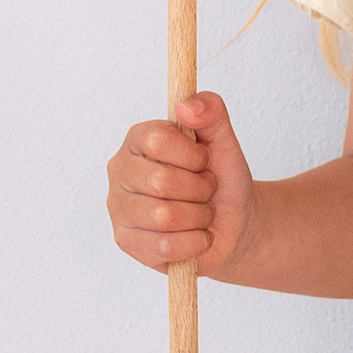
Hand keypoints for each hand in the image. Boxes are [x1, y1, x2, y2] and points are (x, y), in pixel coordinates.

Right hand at [106, 92, 255, 278]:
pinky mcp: (126, 242)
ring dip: (199, 216)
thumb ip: (211, 111)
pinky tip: (197, 235)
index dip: (192, 155)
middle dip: (200, 189)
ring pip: (163, 216)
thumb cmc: (222, 179)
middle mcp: (120, 171)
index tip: (203, 161)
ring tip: (202, 212)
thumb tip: (186, 106)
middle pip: (161, 182)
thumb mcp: (224, 140)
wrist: (234, 222)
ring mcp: (119, 208)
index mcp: (138, 139)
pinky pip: (164, 246)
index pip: (157, 140)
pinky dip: (194, 242)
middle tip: (206, 190)